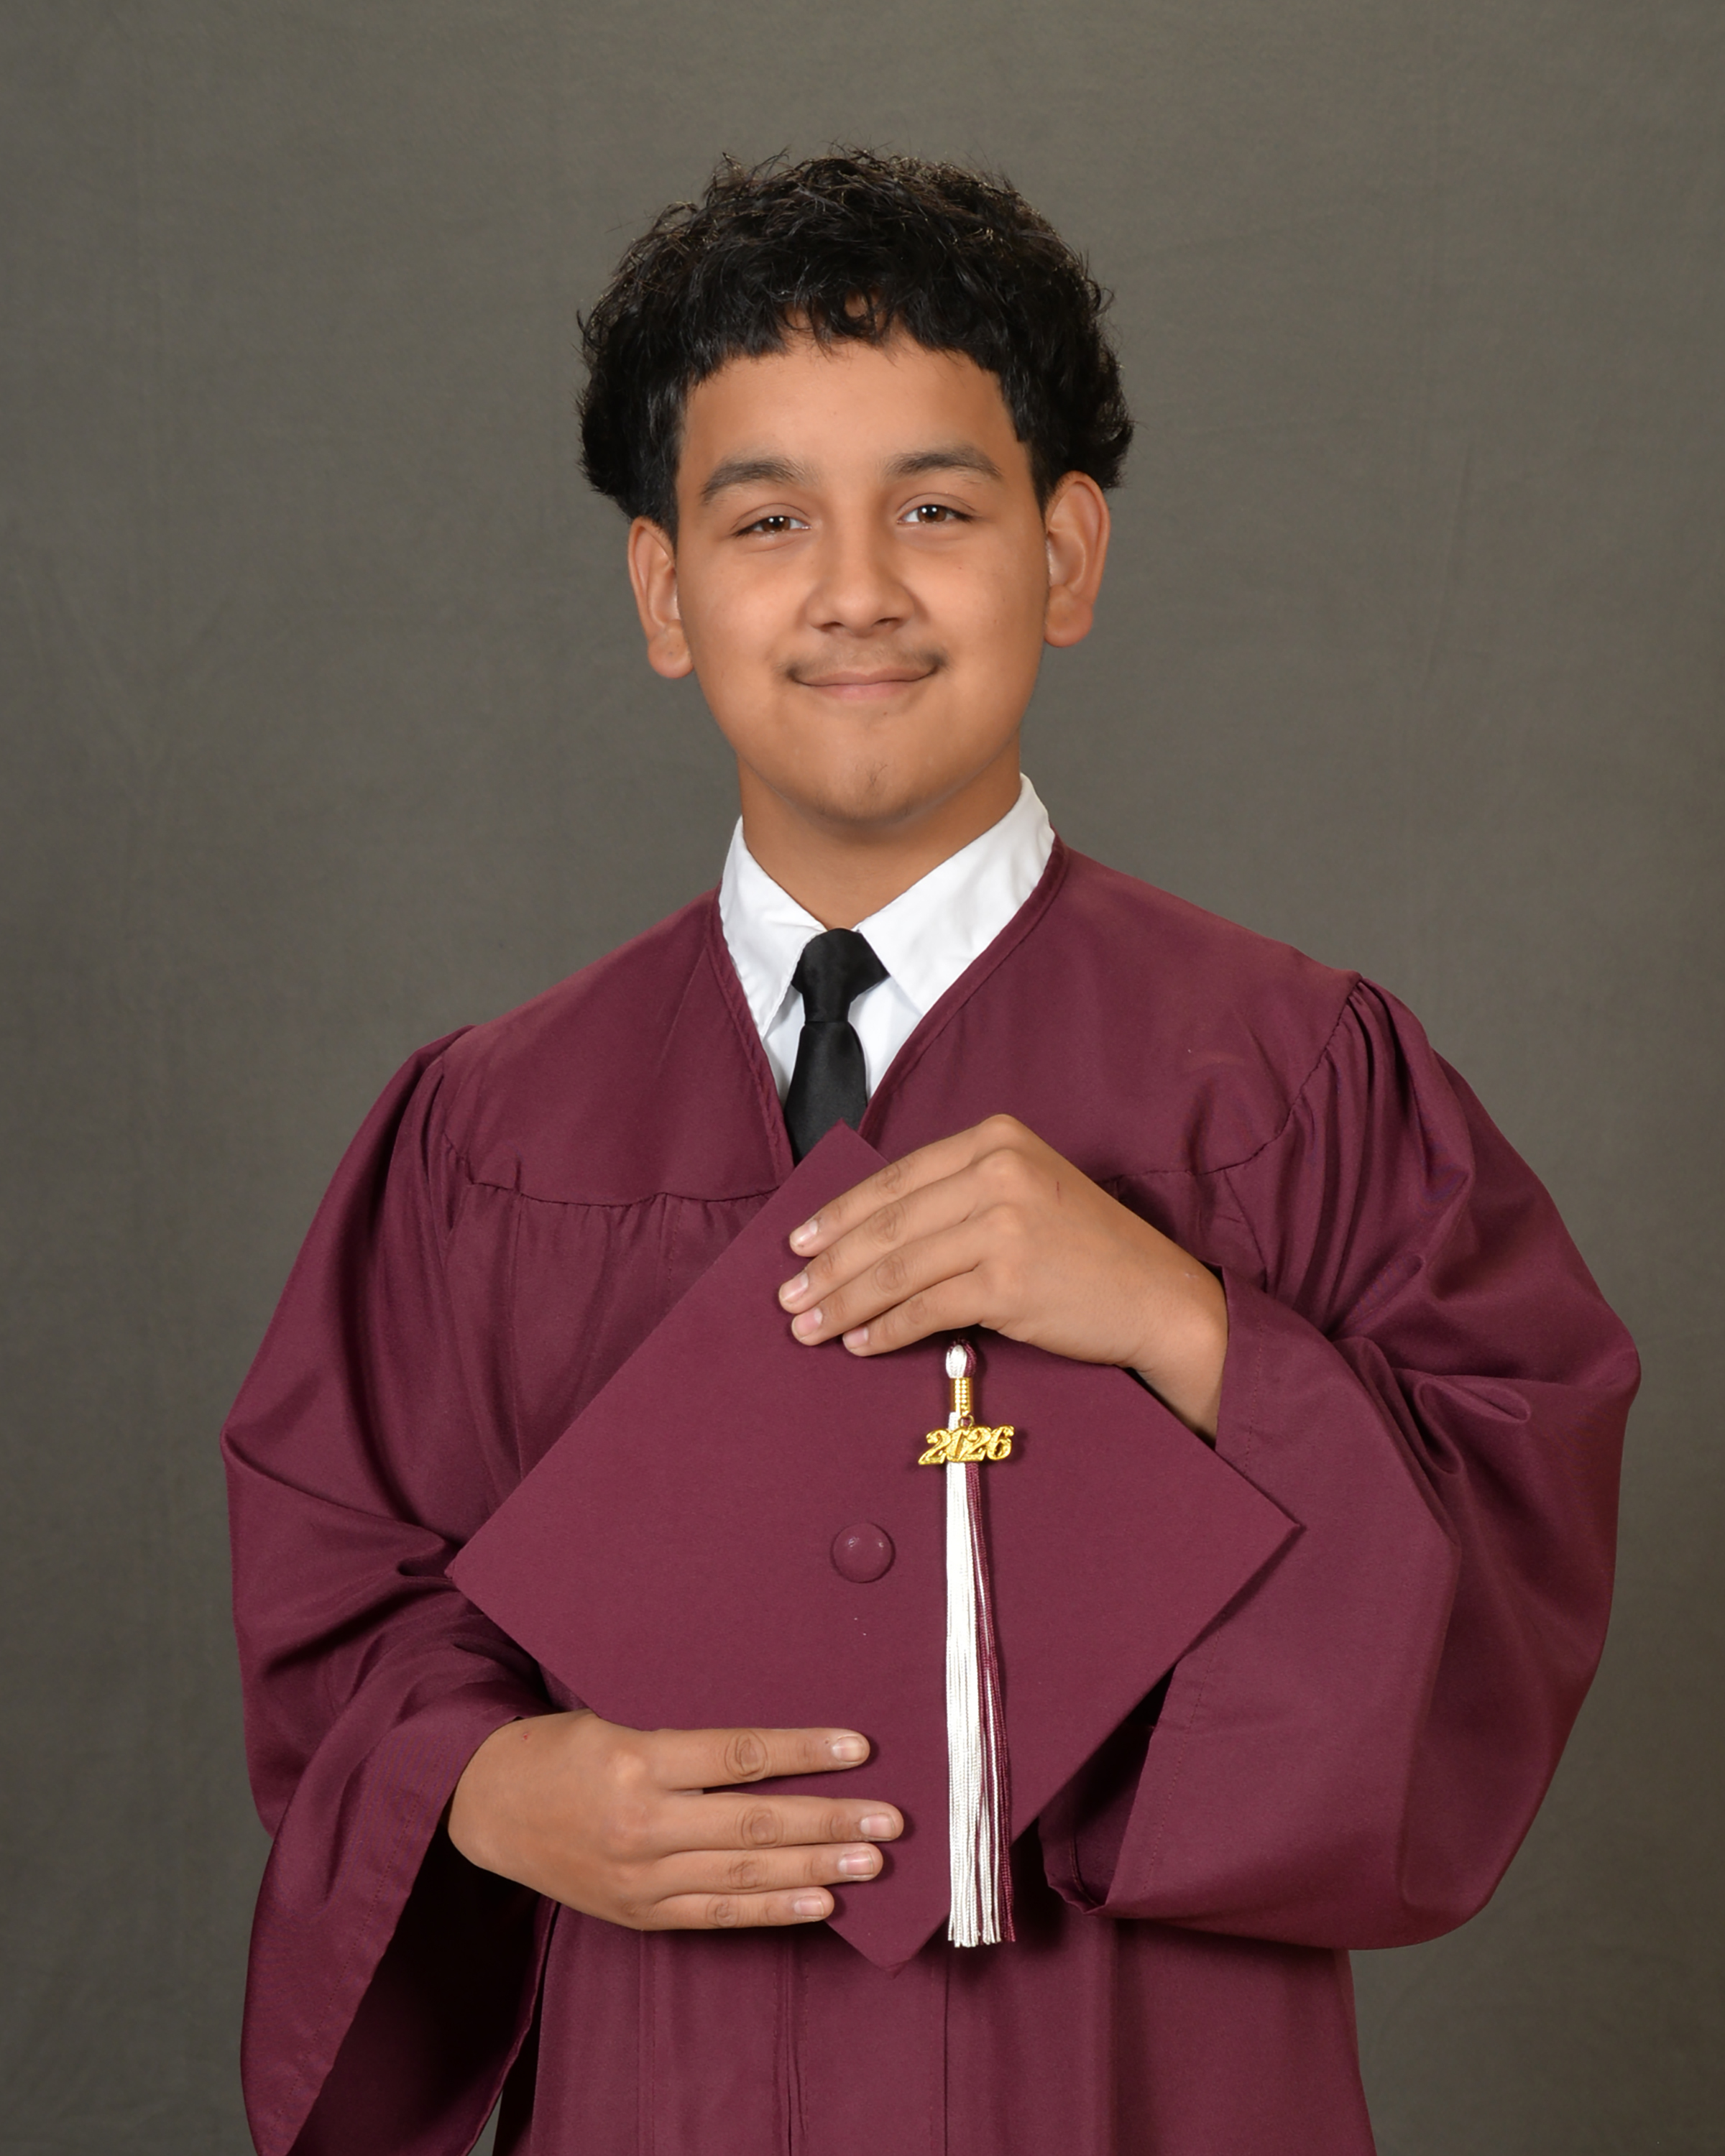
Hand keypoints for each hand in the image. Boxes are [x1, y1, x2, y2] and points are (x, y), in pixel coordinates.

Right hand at [447, 1710, 901, 1929]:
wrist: (488, 1807)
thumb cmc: (562, 1751)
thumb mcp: (619, 1723)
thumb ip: (689, 1745)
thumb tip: (776, 1751)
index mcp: (637, 1759)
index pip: (739, 1755)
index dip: (804, 1752)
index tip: (859, 1748)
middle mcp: (642, 1823)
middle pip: (754, 1824)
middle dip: (829, 1821)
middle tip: (890, 1818)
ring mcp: (641, 1876)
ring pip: (744, 1875)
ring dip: (816, 1868)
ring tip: (872, 1860)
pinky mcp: (639, 1912)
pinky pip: (717, 1914)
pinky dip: (773, 1911)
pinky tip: (821, 1902)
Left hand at [777, 1114, 1227, 1436]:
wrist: (1157, 1296)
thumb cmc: (1086, 1251)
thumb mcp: (1025, 1193)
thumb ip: (959, 1197)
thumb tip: (868, 1235)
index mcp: (996, 1140)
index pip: (896, 1179)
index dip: (839, 1215)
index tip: (799, 1244)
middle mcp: (998, 1172)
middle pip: (887, 1225)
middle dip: (827, 1266)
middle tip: (787, 1296)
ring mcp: (1005, 1225)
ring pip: (897, 1268)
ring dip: (843, 1303)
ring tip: (807, 1327)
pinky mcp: (1010, 1280)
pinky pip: (926, 1308)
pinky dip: (885, 1330)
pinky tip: (859, 1344)